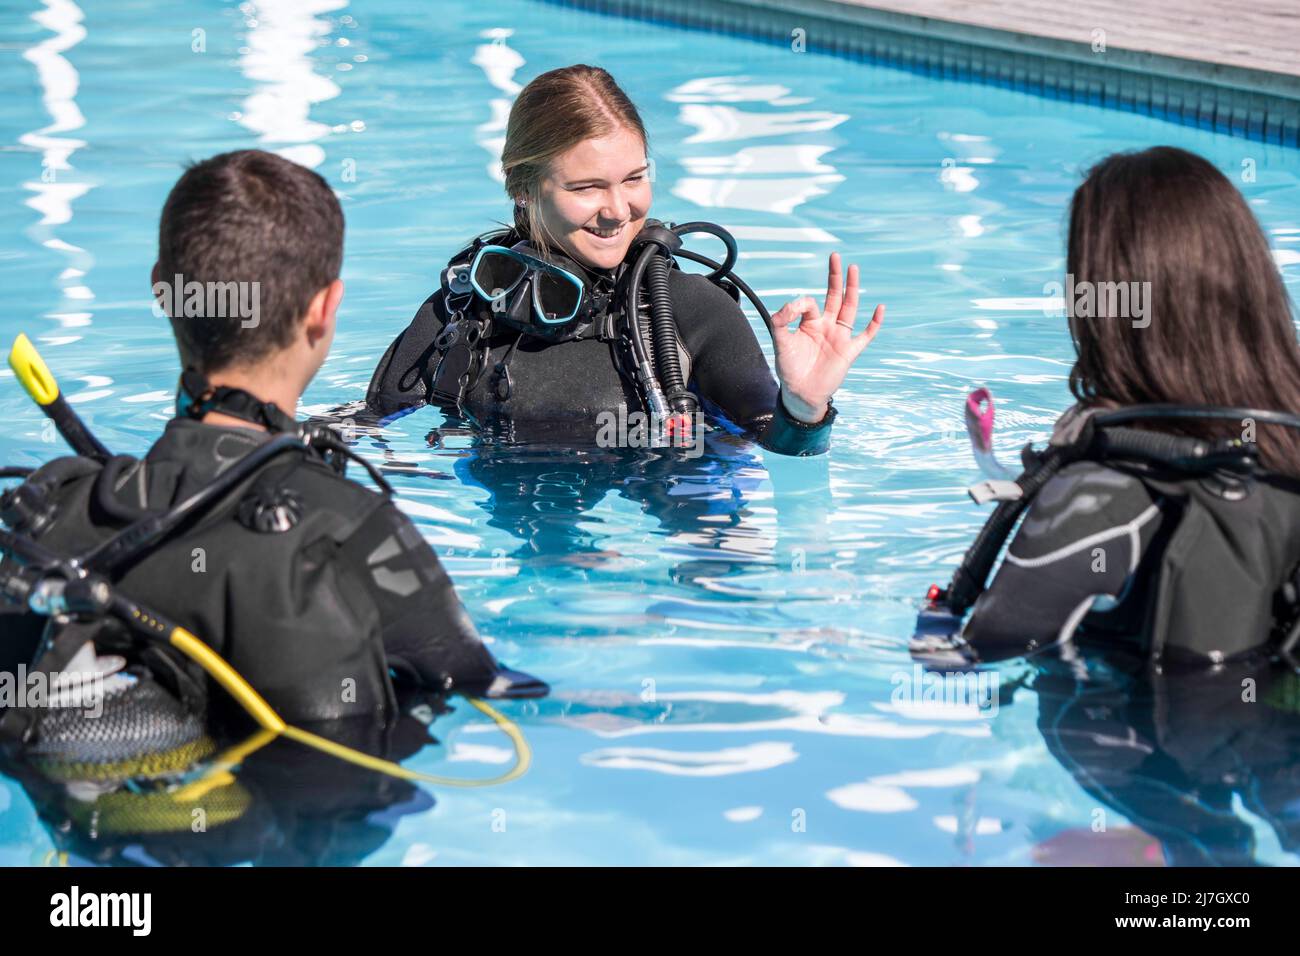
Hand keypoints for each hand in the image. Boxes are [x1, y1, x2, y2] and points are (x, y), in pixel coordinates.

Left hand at [771, 252, 883, 422]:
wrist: (800, 394)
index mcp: (810, 323)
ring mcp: (839, 337)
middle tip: (835, 256)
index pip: (809, 303)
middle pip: (834, 296)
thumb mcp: (780, 342)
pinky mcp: (849, 351)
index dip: (800, 303)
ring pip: (849, 308)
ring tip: (853, 269)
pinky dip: (874, 323)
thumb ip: (781, 321)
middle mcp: (826, 326)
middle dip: (834, 277)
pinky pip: (865, 335)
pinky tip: (880, 308)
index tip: (789, 313)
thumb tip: (789, 306)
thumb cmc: (790, 369)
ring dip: (852, 289)